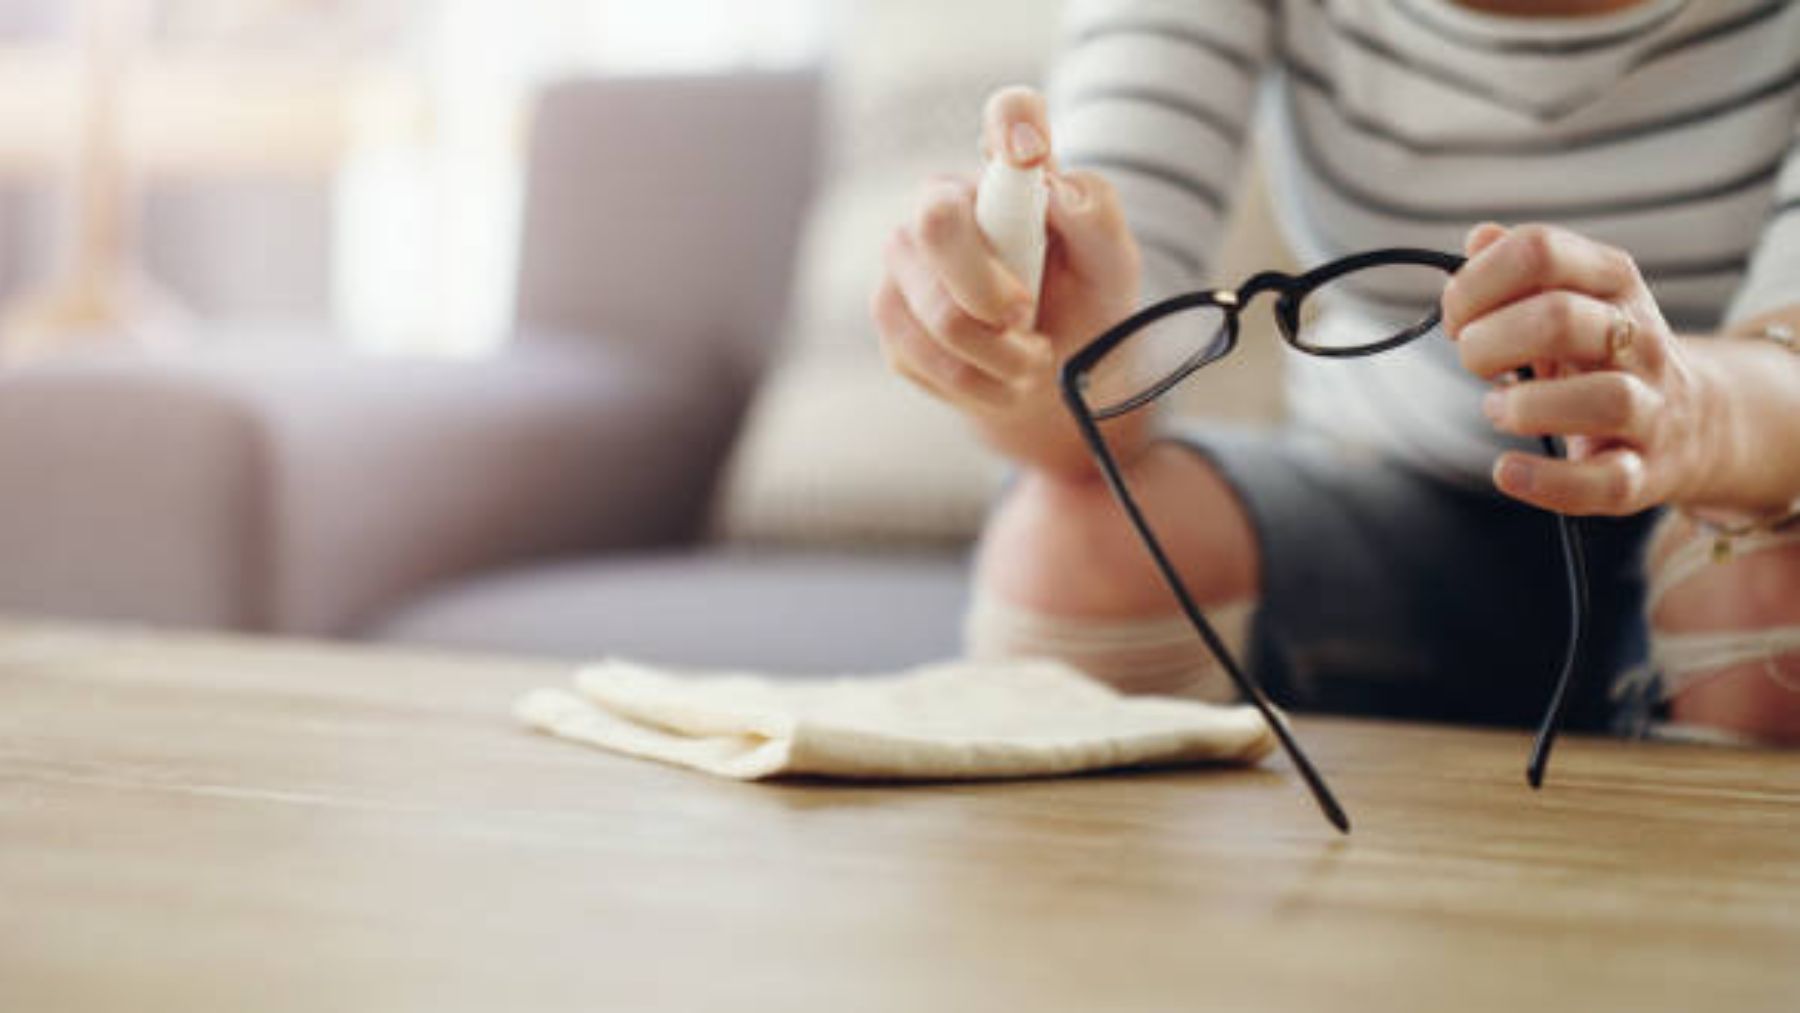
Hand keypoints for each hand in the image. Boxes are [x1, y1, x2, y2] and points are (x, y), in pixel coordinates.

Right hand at [870, 86, 1144, 477]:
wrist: (1051, 381)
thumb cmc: (1084, 309)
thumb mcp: (1114, 268)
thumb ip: (1097, 217)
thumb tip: (1054, 189)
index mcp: (1010, 176)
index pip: (1010, 114)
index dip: (1013, 125)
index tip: (1031, 156)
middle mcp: (946, 203)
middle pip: (937, 223)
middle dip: (989, 291)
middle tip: (1028, 317)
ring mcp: (906, 258)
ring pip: (939, 313)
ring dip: (1001, 356)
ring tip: (1031, 360)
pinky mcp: (890, 314)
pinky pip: (927, 358)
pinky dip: (978, 384)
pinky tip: (999, 378)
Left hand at [1442, 222, 1720, 515]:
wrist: (1695, 420)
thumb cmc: (1603, 356)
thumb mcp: (1570, 297)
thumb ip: (1522, 269)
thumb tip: (1480, 237)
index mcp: (1612, 283)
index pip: (1539, 251)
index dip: (1476, 283)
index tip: (1458, 317)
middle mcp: (1639, 339)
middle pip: (1559, 318)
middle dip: (1490, 340)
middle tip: (1472, 360)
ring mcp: (1648, 408)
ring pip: (1602, 399)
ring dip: (1526, 406)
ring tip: (1499, 408)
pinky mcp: (1643, 471)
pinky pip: (1605, 481)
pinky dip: (1547, 480)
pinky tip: (1507, 471)